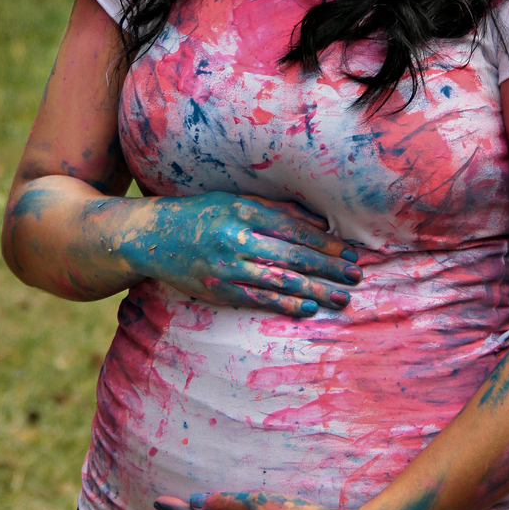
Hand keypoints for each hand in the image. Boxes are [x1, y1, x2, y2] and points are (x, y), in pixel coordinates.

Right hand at [124, 193, 360, 317]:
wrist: (152, 237)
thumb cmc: (200, 215)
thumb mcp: (234, 201)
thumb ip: (272, 209)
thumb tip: (315, 220)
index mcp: (244, 210)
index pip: (295, 229)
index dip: (325, 242)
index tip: (349, 251)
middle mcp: (237, 237)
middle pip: (293, 255)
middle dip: (329, 266)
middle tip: (356, 275)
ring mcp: (227, 266)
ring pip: (281, 280)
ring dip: (316, 290)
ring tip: (342, 297)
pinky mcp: (219, 289)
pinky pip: (259, 299)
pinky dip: (286, 305)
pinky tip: (308, 308)